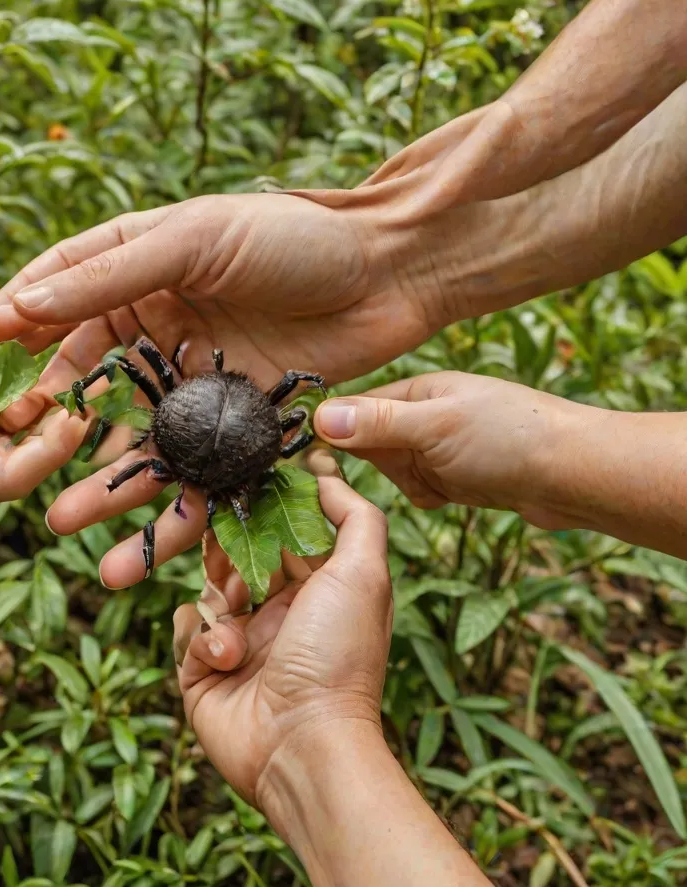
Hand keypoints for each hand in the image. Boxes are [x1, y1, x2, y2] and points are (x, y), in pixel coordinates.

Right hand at [0, 190, 462, 586]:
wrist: (388, 273)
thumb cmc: (292, 237)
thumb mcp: (195, 239)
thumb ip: (111, 274)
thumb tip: (21, 304)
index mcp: (134, 265)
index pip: (51, 298)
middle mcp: (152, 321)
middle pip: (79, 375)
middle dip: (39, 419)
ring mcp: (189, 373)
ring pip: (127, 430)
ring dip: (96, 476)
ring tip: (62, 523)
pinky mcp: (231, 415)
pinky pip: (188, 459)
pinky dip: (166, 494)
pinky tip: (141, 531)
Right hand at [173, 455, 392, 811]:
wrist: (302, 745)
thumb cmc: (338, 657)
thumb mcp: (364, 574)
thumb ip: (355, 517)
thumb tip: (327, 473)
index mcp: (316, 590)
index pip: (279, 535)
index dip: (259, 515)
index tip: (238, 495)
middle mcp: (278, 614)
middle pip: (235, 559)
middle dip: (226, 556)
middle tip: (227, 560)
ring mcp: (241, 644)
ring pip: (206, 593)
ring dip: (218, 607)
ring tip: (236, 633)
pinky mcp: (205, 673)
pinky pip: (186, 633)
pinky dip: (202, 641)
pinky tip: (225, 659)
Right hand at [313, 371, 589, 528]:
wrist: (575, 475)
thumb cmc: (508, 438)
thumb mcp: (433, 426)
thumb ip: (376, 423)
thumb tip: (318, 418)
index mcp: (417, 388)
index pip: (354, 408)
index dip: (332, 432)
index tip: (311, 458)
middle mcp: (424, 414)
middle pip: (368, 440)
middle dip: (375, 461)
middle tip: (393, 470)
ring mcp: (440, 445)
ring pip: (391, 468)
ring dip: (405, 481)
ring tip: (437, 483)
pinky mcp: (455, 475)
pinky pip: (417, 488)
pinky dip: (427, 496)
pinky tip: (450, 498)